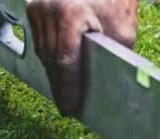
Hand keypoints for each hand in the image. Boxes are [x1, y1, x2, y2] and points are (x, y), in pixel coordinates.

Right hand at [26, 0, 137, 115]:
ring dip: (54, 74)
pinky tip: (60, 74)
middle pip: (52, 59)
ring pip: (44, 51)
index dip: (68, 87)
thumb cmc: (117, 3)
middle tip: (68, 108)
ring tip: (65, 96)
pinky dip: (51, 58)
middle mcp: (48, 9)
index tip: (70, 107)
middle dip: (61, 86)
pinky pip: (42, 41)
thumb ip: (117, 57)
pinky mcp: (35, 8)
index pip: (66, 59)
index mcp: (71, 13)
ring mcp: (39, 8)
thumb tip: (114, 89)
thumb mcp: (123, 31)